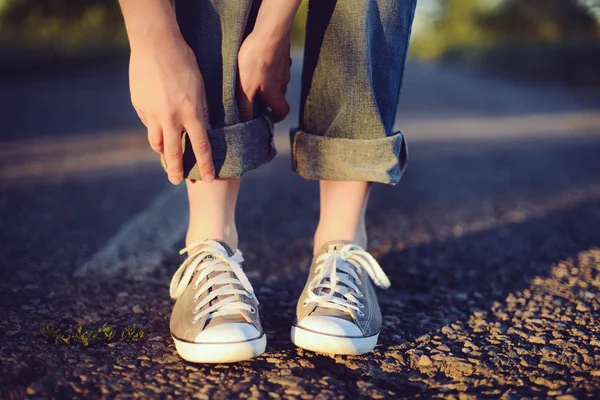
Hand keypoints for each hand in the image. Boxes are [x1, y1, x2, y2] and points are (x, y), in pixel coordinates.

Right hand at [129, 35, 213, 183]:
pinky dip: (154, 126)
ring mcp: (152, 113)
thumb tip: (204, 128)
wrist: (155, 44)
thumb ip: (202, 110)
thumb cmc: (185, 62)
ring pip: (156, 141)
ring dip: (161, 151)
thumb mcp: (201, 88)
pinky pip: (147, 122)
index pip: (201, 147)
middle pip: (173, 152)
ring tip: (165, 157)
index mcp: (191, 113)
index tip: (208, 179)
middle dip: (176, 170)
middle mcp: (171, 118)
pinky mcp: (139, 106)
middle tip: (176, 180)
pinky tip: (157, 121)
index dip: (206, 165)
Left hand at [237, 29, 291, 121]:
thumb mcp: (246, 88)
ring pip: (278, 81)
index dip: (277, 117)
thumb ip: (246, 106)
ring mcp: (285, 68)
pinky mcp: (283, 55)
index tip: (269, 117)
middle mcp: (283, 83)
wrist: (270, 33)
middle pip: (279, 96)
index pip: (282, 111)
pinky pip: (278, 66)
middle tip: (257, 98)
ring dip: (270, 83)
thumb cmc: (255, 61)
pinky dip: (271, 68)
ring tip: (256, 79)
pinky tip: (262, 62)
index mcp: (274, 94)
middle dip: (270, 100)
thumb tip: (247, 121)